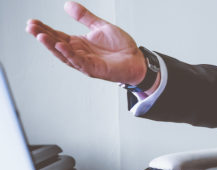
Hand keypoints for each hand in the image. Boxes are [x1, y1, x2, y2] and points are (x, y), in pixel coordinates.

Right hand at [26, 1, 145, 84]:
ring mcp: (86, 62)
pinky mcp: (94, 69)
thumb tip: (68, 5)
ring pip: (64, 54)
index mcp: (79, 44)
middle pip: (57, 44)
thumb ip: (85, 17)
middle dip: (43, 36)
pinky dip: (69, 54)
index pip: (57, 35)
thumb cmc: (121, 47)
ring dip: (52, 45)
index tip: (32, 22)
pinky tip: (61, 45)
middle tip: (30, 27)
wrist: (137, 60)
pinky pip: (79, 61)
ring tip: (40, 36)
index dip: (45, 29)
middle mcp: (79, 53)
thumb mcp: (101, 26)